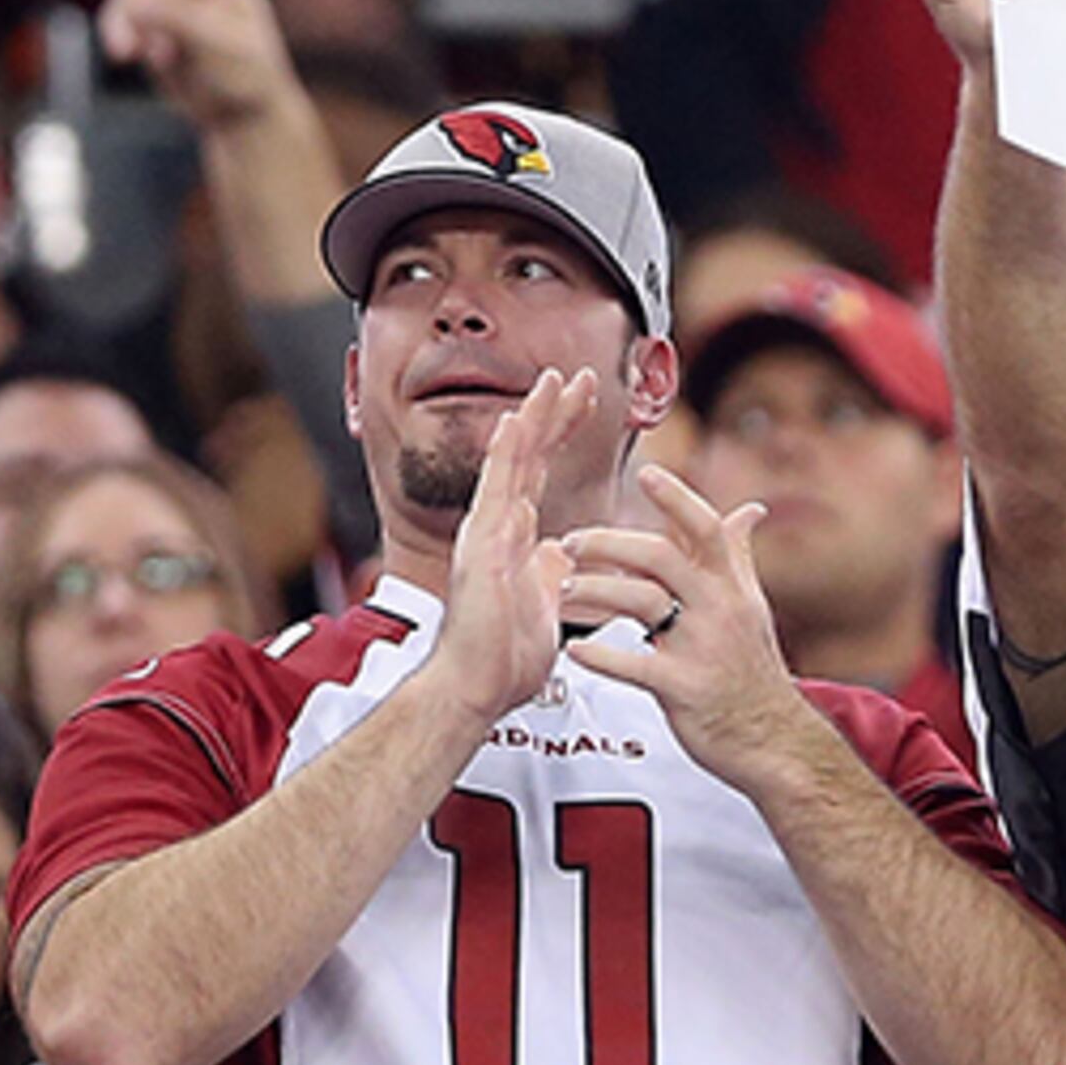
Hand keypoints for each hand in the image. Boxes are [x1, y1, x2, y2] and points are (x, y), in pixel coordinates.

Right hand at [419, 373, 597, 728]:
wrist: (477, 688)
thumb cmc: (505, 655)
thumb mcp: (544, 600)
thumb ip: (550, 571)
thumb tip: (561, 552)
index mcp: (515, 535)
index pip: (541, 470)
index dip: (562, 432)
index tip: (588, 400)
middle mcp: (497, 526)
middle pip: (528, 455)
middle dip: (554, 413)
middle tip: (581, 376)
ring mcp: (486, 533)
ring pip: (511, 463)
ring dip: (534, 419)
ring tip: (554, 381)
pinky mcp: (481, 548)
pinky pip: (494, 493)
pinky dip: (505, 456)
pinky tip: (517, 423)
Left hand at [558, 463, 816, 787]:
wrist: (772, 739)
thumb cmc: (751, 671)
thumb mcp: (752, 607)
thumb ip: (739, 558)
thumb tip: (750, 510)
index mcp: (733, 587)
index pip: (706, 529)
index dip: (676, 498)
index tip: (644, 473)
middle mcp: (721, 609)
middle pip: (661, 556)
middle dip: (610, 543)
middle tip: (571, 541)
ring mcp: (703, 648)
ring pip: (643, 601)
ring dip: (596, 590)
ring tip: (564, 589)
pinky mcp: (684, 688)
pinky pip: (634, 664)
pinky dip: (600, 655)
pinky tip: (574, 649)